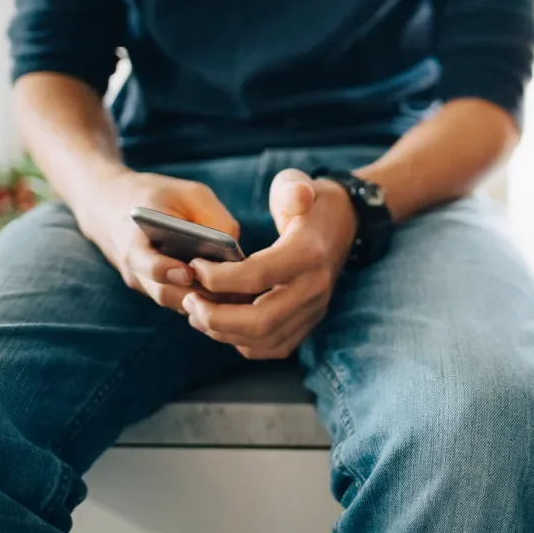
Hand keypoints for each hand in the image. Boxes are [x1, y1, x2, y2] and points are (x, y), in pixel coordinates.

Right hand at [77, 170, 239, 311]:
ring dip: (206, 302)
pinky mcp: (157, 291)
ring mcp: (144, 285)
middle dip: (199, 293)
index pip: (146, 265)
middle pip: (166, 293)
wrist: (112, 205)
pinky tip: (233, 294)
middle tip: (231, 291)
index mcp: (134, 240)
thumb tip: (236, 250)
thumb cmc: (157, 196)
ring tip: (239, 295)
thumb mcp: (187, 193)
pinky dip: (204, 301)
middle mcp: (135, 269)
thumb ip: (212, 217)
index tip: (189, 272)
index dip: (166, 271)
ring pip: (177, 304)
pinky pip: (182, 302)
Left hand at [187, 170, 355, 359]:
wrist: (344, 225)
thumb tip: (298, 198)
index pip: (258, 276)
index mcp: (309, 253)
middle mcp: (315, 287)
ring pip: (265, 339)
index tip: (194, 265)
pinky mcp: (310, 322)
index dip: (219, 277)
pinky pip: (274, 347)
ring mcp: (314, 309)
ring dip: (224, 333)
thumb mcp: (300, 185)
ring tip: (198, 314)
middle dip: (216, 316)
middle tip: (189, 301)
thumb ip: (293, 189)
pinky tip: (222, 324)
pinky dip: (242, 342)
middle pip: (261, 320)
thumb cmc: (311, 203)